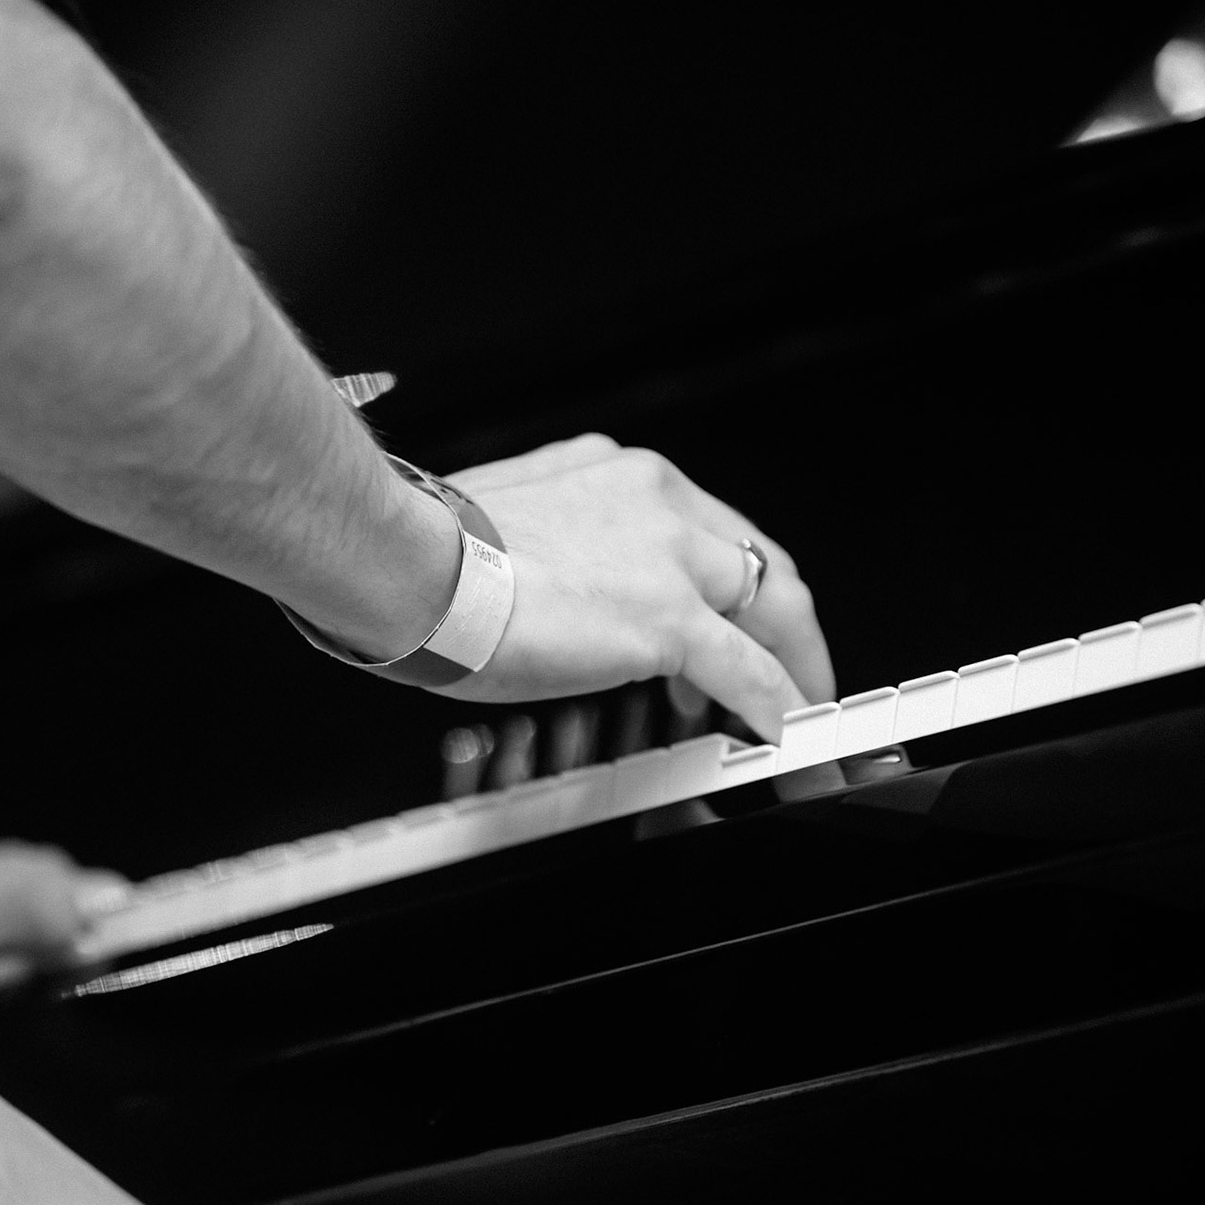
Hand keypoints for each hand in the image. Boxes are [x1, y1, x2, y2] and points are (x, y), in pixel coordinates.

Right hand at [435, 434, 835, 741]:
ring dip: (793, 660)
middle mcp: (656, 500)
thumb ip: (554, 540)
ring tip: (794, 701)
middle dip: (780, 617)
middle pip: (756, 559)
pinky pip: (751, 673)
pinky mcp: (670, 621)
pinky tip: (781, 731)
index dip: (724, 575)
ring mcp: (670, 559)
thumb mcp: (509, 517)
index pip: (701, 524)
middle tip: (784, 659)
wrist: (410, 561)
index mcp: (616, 473)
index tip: (725, 609)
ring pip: (774, 607)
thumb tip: (547, 583)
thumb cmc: (428, 547)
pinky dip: (778, 704)